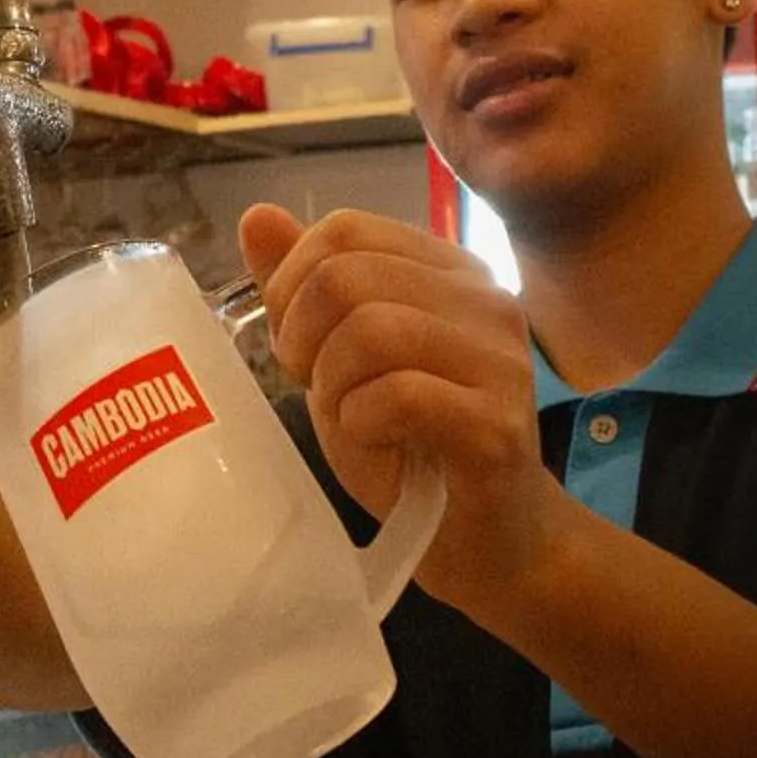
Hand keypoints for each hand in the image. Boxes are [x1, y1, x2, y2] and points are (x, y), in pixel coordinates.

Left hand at [240, 204, 571, 627]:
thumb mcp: (340, 359)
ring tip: (348, 420)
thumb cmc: (413, 448)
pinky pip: (399, 395)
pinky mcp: (497, 423)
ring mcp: (499, 358)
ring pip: (372, 329)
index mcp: (448, 270)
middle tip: (315, 388)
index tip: (296, 345)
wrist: (487, 542)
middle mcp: (484, 298)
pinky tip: (375, 444)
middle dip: (301, 338)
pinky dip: (361, 424)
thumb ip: (304, 288)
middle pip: (347, 276)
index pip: (346, 229)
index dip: (292, 283)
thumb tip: (257, 215)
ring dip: (332, 386)